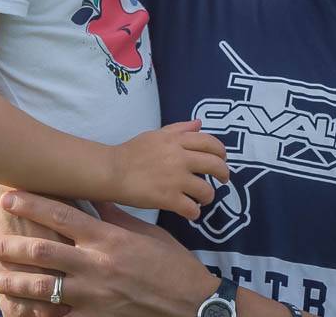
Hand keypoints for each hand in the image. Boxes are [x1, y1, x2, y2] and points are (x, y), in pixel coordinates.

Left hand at [0, 193, 220, 316]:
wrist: (189, 302)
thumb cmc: (171, 262)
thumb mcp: (145, 232)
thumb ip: (114, 215)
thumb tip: (91, 194)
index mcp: (108, 238)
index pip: (63, 215)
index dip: (32, 204)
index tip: (7, 196)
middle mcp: (96, 264)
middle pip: (42, 251)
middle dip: (9, 246)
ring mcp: (93, 294)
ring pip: (43, 287)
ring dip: (12, 281)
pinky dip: (35, 316)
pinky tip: (15, 313)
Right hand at [111, 120, 228, 219]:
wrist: (112, 171)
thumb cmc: (132, 152)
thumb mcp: (156, 134)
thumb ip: (179, 129)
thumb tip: (200, 123)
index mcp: (177, 140)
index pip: (210, 143)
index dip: (221, 152)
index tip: (222, 159)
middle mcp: (180, 158)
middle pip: (215, 165)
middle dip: (224, 174)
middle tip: (222, 180)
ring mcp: (175, 179)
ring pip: (207, 190)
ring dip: (208, 196)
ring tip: (202, 199)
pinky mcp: (168, 199)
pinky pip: (192, 209)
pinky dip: (194, 212)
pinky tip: (190, 212)